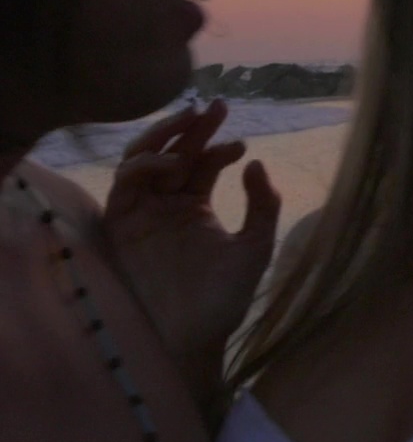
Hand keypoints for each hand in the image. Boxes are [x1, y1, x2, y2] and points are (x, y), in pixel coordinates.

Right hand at [103, 100, 280, 367]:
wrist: (192, 334)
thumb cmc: (224, 296)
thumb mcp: (256, 246)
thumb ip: (262, 205)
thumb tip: (257, 162)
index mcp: (194, 205)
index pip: (202, 162)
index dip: (218, 146)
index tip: (241, 144)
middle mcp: (165, 204)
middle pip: (172, 152)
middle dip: (192, 127)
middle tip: (217, 107)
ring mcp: (141, 213)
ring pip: (141, 158)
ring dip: (165, 137)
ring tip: (193, 126)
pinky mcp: (121, 225)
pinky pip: (124, 183)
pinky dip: (145, 165)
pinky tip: (173, 163)